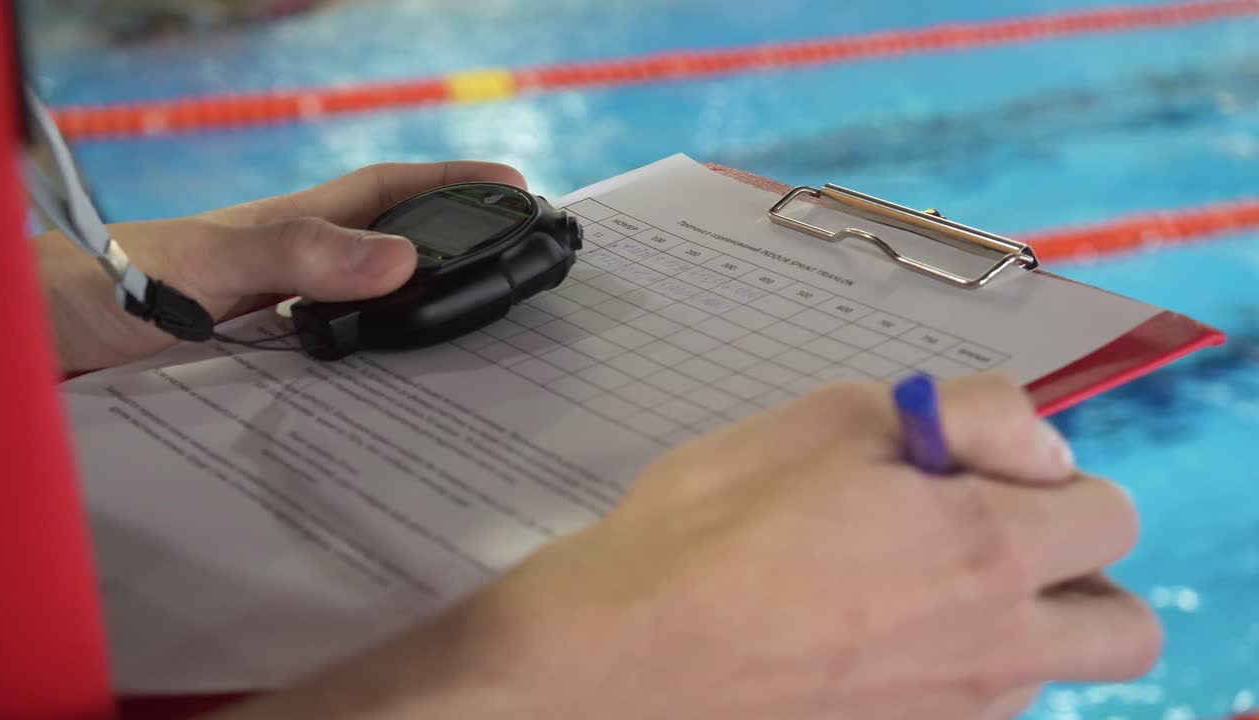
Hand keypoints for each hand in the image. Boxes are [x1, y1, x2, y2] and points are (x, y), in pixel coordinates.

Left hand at [36, 160, 525, 372]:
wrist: (45, 336)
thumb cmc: (108, 282)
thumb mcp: (207, 262)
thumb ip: (296, 256)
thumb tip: (402, 259)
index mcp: (293, 227)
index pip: (389, 191)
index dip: (453, 184)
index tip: (515, 186)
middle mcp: (293, 264)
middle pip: (393, 245)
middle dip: (457, 244)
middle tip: (514, 262)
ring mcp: (277, 309)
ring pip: (368, 304)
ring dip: (419, 311)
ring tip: (473, 332)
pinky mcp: (258, 356)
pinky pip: (336, 354)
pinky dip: (372, 365)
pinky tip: (388, 394)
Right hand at [205, 374, 1158, 719]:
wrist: (620, 655)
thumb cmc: (704, 529)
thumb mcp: (828, 419)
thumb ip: (967, 413)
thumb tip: (1039, 445)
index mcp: (986, 546)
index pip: (1105, 509)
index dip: (1041, 473)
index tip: (972, 468)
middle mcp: (996, 645)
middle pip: (1121, 622)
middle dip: (1076, 568)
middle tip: (985, 536)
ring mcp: (956, 712)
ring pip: (1055, 670)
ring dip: (1022, 622)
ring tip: (920, 589)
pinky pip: (981, 706)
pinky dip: (959, 666)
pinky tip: (872, 638)